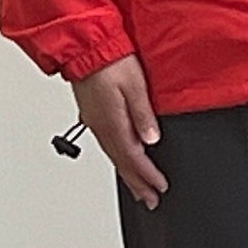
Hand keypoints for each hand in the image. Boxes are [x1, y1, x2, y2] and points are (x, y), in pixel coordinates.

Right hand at [71, 53, 164, 206]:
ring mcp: (95, 122)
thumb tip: (152, 139)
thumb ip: (143, 114)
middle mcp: (101, 127)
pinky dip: (118, 159)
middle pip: (122, 163)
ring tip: (139, 189)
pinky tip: (123, 161)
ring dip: (128, 174)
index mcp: (112, 122)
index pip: (133, 157)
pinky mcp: (93, 116)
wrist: (87, 47)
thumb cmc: (111, 61)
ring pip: (114, 156)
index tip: (160, 187)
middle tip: (150, 200)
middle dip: (138, 184)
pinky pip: (107, 145)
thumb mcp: (135, 85)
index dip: (147, 175)